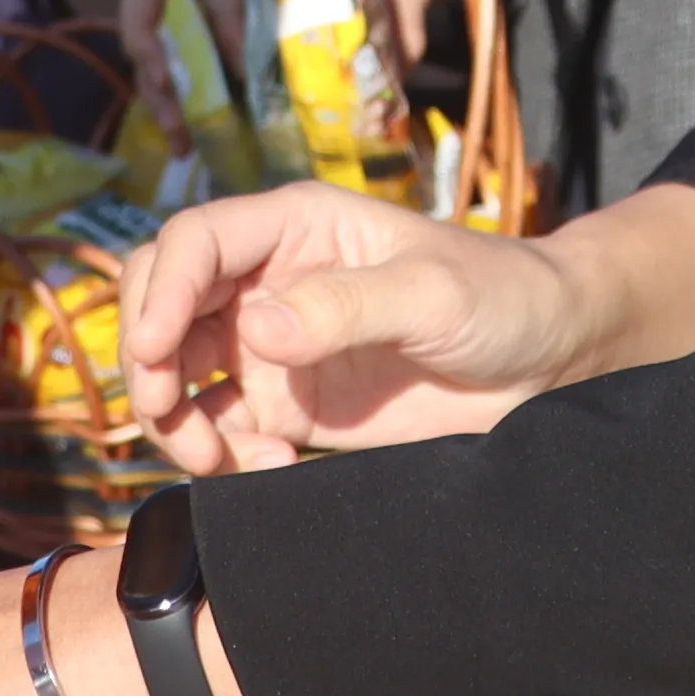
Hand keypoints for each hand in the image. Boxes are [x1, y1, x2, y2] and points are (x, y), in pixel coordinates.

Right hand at [120, 187, 610, 467]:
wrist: (547, 362)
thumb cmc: (501, 297)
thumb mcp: (433, 295)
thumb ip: (346, 307)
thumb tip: (256, 330)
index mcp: (295, 227)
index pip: (194, 243)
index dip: (160, 292)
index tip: (154, 351)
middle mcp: (268, 282)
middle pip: (161, 304)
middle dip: (147, 358)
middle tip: (169, 409)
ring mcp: (271, 347)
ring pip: (175, 373)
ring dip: (173, 417)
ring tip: (218, 458)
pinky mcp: (286, 407)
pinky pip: (218, 429)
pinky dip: (218, 454)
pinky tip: (268, 467)